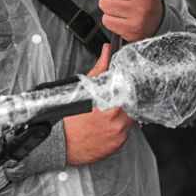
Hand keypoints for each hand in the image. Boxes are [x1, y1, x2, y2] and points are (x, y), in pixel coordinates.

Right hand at [64, 45, 133, 164]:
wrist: (61, 141)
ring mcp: (119, 133)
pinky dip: (120, 129)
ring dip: (124, 116)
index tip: (125, 87)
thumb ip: (100, 69)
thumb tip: (107, 51)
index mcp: (112, 102)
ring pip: (131, 119)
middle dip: (126, 102)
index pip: (132, 90)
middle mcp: (118, 119)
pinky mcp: (118, 144)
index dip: (130, 87)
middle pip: (133, 105)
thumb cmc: (70, 117)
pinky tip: (107, 126)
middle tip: (113, 102)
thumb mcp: (85, 88)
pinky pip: (126, 133)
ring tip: (108, 115)